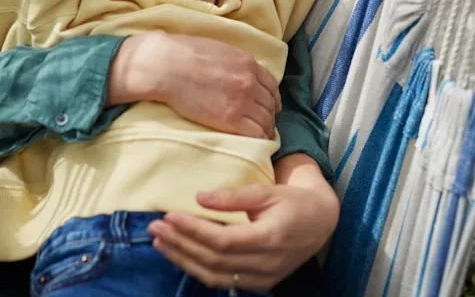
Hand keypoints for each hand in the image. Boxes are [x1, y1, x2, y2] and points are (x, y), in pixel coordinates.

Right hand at [106, 33, 280, 138]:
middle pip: (269, 104)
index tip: (271, 105)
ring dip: (266, 128)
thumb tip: (237, 70)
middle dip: (269, 114)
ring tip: (261, 134)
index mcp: (247, 63)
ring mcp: (242, 101)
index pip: (272, 84)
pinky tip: (257, 141)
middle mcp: (250, 82)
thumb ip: (234, 61)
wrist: (167, 66)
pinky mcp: (231, 120)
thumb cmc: (185, 54)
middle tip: (265, 123)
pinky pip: (256, 134)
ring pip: (266, 120)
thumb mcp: (218, 49)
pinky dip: (260, 139)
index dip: (273, 97)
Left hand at [148, 154, 339, 292]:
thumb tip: (200, 196)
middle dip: (181, 244)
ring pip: (214, 276)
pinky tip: (181, 255)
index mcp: (269, 238)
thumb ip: (234, 196)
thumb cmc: (292, 201)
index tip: (169, 216)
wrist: (319, 222)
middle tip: (155, 228)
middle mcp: (265, 264)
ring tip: (160, 243)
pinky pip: (223, 281)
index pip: (222, 241)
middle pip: (213, 260)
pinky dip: (199, 269)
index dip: (193, 230)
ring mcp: (262, 279)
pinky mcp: (259, 284)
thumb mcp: (267, 191)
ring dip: (183, 260)